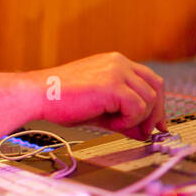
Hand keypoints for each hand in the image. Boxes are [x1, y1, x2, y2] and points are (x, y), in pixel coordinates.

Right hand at [34, 52, 167, 138]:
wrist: (38, 96)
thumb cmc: (60, 100)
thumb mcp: (100, 110)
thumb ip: (123, 117)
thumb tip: (143, 131)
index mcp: (116, 64)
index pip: (150, 80)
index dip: (158, 103)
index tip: (157, 123)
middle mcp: (119, 63)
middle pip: (156, 87)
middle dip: (156, 113)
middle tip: (148, 131)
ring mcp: (117, 71)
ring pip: (149, 100)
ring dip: (136, 119)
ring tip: (115, 124)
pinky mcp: (113, 85)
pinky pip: (137, 108)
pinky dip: (128, 121)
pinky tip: (111, 123)